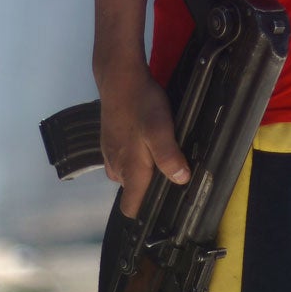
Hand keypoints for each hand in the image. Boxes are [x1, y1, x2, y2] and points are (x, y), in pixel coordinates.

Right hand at [97, 59, 189, 217]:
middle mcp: (117, 166)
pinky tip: (146, 141)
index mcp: (130, 170)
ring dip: (141, 170)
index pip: (130, 207)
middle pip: (131, 191)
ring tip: (161, 156)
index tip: (162, 209)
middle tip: (171, 174)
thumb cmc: (141, 104)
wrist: (119, 78)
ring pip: (127, 174)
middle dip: (148, 188)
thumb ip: (169, 156)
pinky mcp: (110, 140)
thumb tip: (180, 179)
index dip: (145, 213)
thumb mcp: (161, 129)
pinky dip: (134, 156)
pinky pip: (122, 158)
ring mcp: (110, 153)